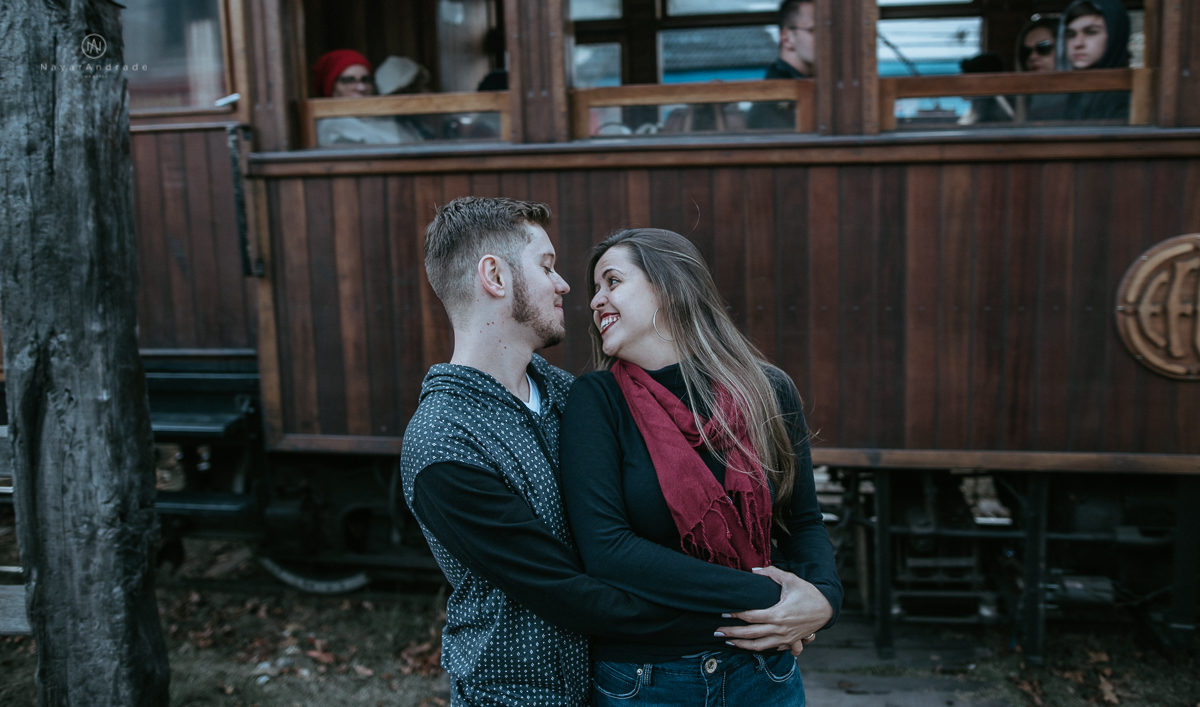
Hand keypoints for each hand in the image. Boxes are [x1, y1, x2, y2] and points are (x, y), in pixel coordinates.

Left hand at [716, 566, 831, 655]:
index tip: (723, 613)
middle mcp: (780, 629)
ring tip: (728, 642)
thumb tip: (753, 570)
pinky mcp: (790, 642)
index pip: (751, 617)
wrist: (827, 609)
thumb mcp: (790, 579)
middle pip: (751, 634)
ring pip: (759, 646)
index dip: (735, 615)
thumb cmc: (808, 592)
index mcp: (778, 614)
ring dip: (742, 645)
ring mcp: (785, 638)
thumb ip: (771, 573)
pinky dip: (758, 649)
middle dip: (732, 633)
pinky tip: (748, 646)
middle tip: (717, 631)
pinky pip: (771, 649)